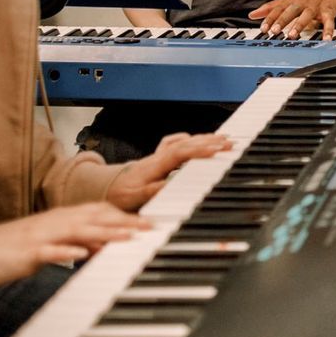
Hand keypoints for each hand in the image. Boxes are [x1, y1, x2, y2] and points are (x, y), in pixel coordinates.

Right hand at [0, 203, 149, 290]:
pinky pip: (48, 251)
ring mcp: (37, 237)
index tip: (150, 222)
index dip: (125, 215)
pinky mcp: (23, 254)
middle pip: (94, 217)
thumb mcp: (43, 248)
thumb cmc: (1, 254)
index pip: (96, 211)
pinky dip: (66, 251)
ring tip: (130, 237)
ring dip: (105, 232)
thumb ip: (71, 245)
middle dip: (125, 222)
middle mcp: (50, 223)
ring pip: (76, 230)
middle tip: (153, 228)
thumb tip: (99, 248)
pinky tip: (83, 254)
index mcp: (55, 220)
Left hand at [104, 132, 233, 212]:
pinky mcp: (159, 157)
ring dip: (204, 138)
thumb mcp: (134, 198)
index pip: (180, 153)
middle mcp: (158, 157)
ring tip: (223, 139)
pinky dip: (189, 139)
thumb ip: (153, 191)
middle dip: (209, 141)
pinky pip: (176, 143)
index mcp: (154, 165)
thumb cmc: (120, 194)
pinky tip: (197, 139)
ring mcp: (159, 155)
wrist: (106, 188)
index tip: (216, 150)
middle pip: (187, 143)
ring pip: (184, 141)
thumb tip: (172, 184)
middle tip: (229, 142)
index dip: (198, 150)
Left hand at [250, 0, 335, 36]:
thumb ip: (270, 8)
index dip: (270, 19)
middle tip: (274, 31)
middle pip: (290, 12)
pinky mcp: (328, 11)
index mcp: (290, 2)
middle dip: (282, 21)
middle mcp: (301, 4)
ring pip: (306, 16)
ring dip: (299, 25)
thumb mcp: (286, 0)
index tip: (263, 28)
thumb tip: (252, 15)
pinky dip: (328, 30)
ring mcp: (314, 7)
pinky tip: (326, 39)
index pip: (277, 10)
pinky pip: (328, 21)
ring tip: (293, 35)